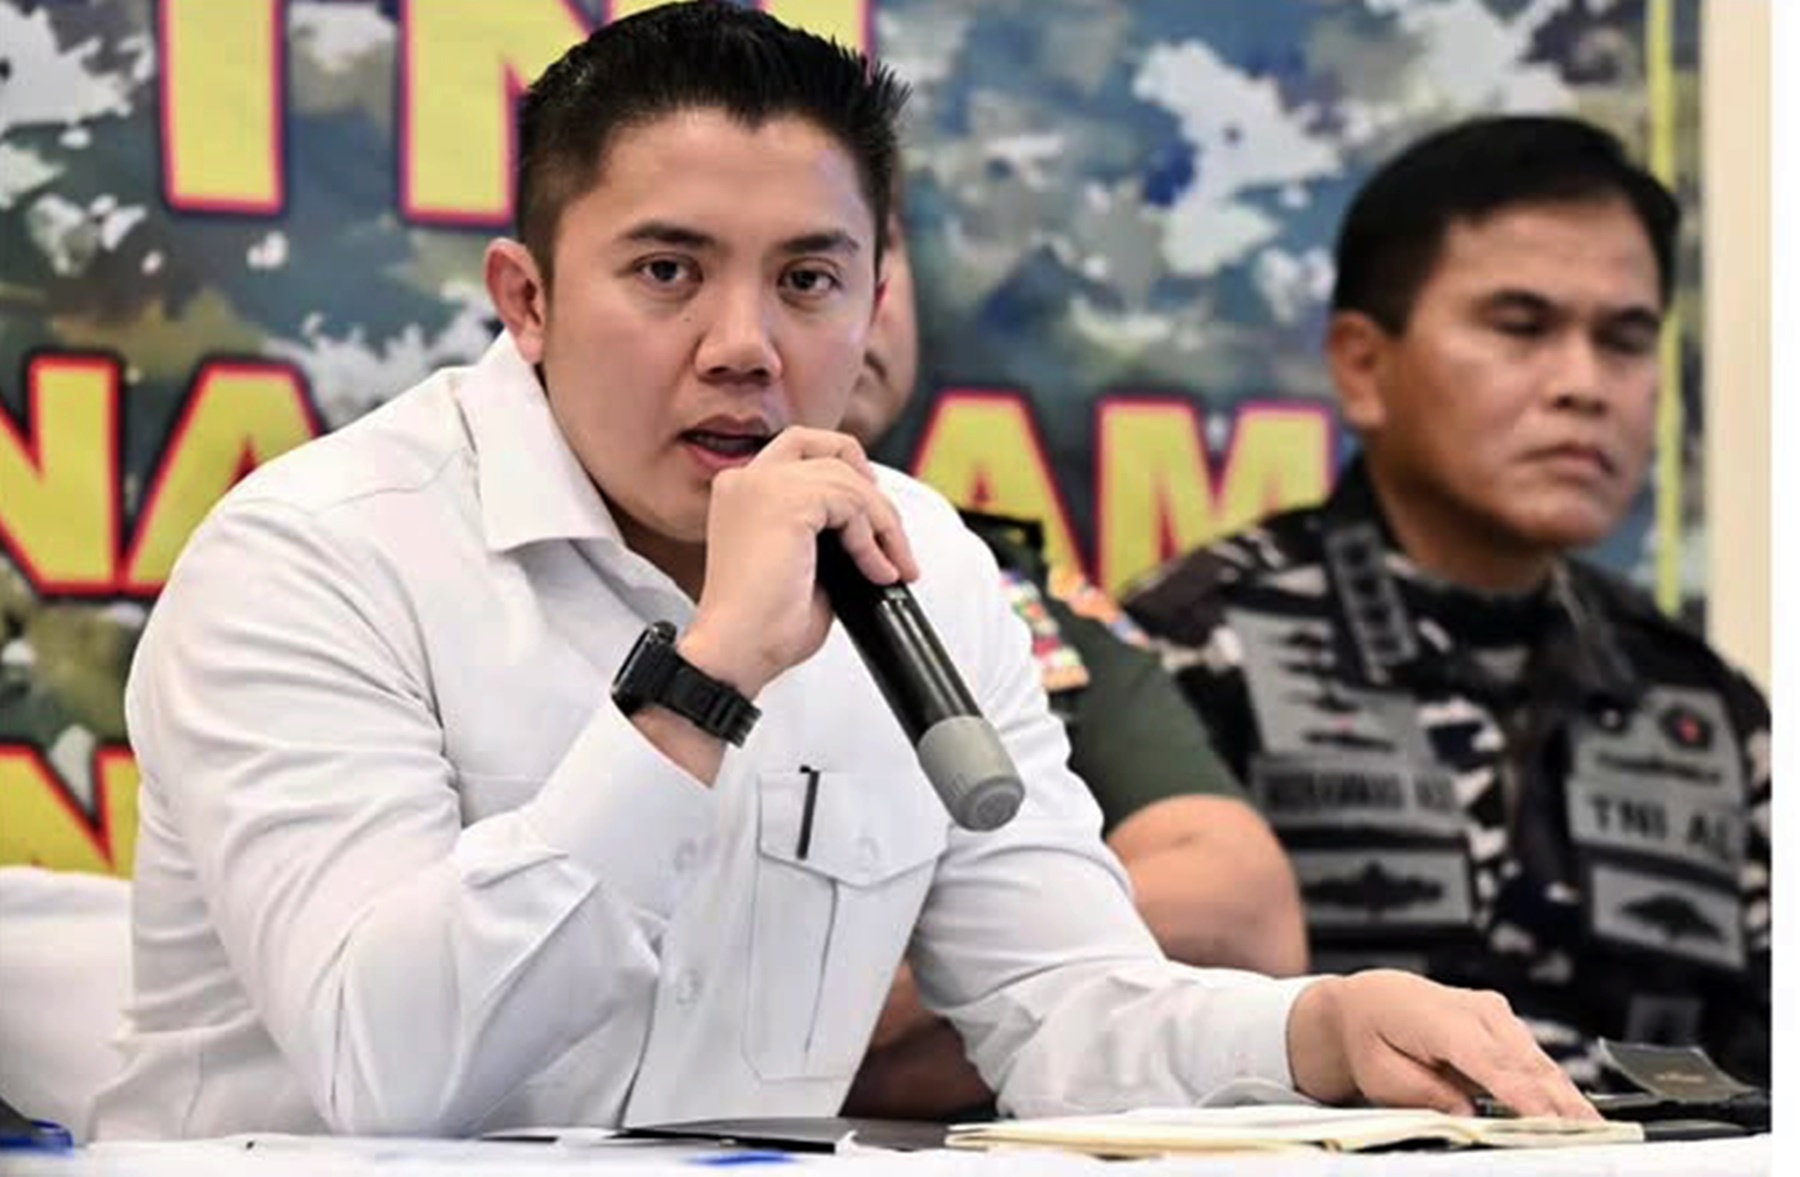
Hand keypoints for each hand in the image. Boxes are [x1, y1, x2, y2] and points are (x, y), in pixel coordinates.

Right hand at [680, 428, 918, 697]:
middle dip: (870, 485)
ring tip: (890, 567)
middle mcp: (747, 480)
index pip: (803, 450)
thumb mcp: (802, 563)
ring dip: (883, 525)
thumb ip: (826, 532)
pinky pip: (852, 503)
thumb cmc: (761, 625)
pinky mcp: (786, 501)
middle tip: (892, 533)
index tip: (870, 514)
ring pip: (849, 479)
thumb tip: (870, 527)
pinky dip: (872, 538)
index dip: (845, 471)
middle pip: (827, 446)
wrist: (737, 650)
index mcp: (742, 492)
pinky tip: (873, 571)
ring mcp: (763, 485)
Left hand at [1286, 970, 1598, 1119]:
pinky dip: (1553, 1084)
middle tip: (1590, 1133)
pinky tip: (1573, 1111)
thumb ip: (1430, 1095)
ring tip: (1592, 1127)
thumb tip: (1470, 1116)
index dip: (1526, 1096)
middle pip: (1526, 1061)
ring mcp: (1493, 1012)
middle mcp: (1474, 1010)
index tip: (1552, 1122)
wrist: (1370, 1003)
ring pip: (1537, 1059)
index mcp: (1441, 1020)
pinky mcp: (1503, 1021)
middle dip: (1560, 1100)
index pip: (1492, 1064)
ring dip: (1565, 1094)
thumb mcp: (1385, 1076)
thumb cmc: (1373, 1037)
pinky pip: (1533, 1057)